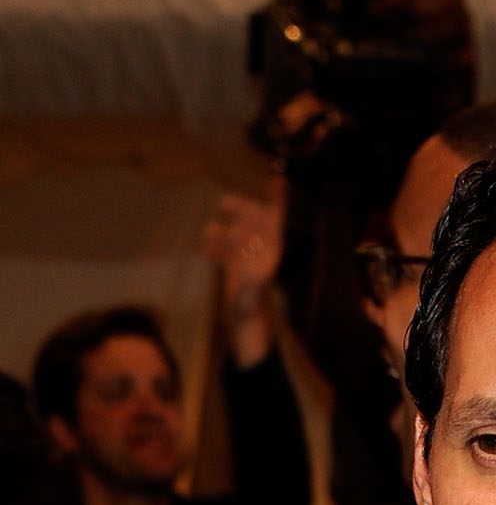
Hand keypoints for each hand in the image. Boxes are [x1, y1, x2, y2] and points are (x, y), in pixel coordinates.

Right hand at [205, 185, 287, 366]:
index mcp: (272, 251)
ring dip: (224, 225)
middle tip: (224, 208)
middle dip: (238, 208)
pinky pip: (225, 242)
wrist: (243, 324)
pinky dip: (216, 243)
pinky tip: (208, 250)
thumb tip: (246, 269)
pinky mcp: (234, 261)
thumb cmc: (249, 312)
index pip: (276, 219)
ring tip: (210, 236)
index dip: (277, 199)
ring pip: (236, 226)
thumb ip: (250, 282)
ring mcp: (247, 253)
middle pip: (251, 216)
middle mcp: (261, 248)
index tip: (279, 180)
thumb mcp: (250, 296)